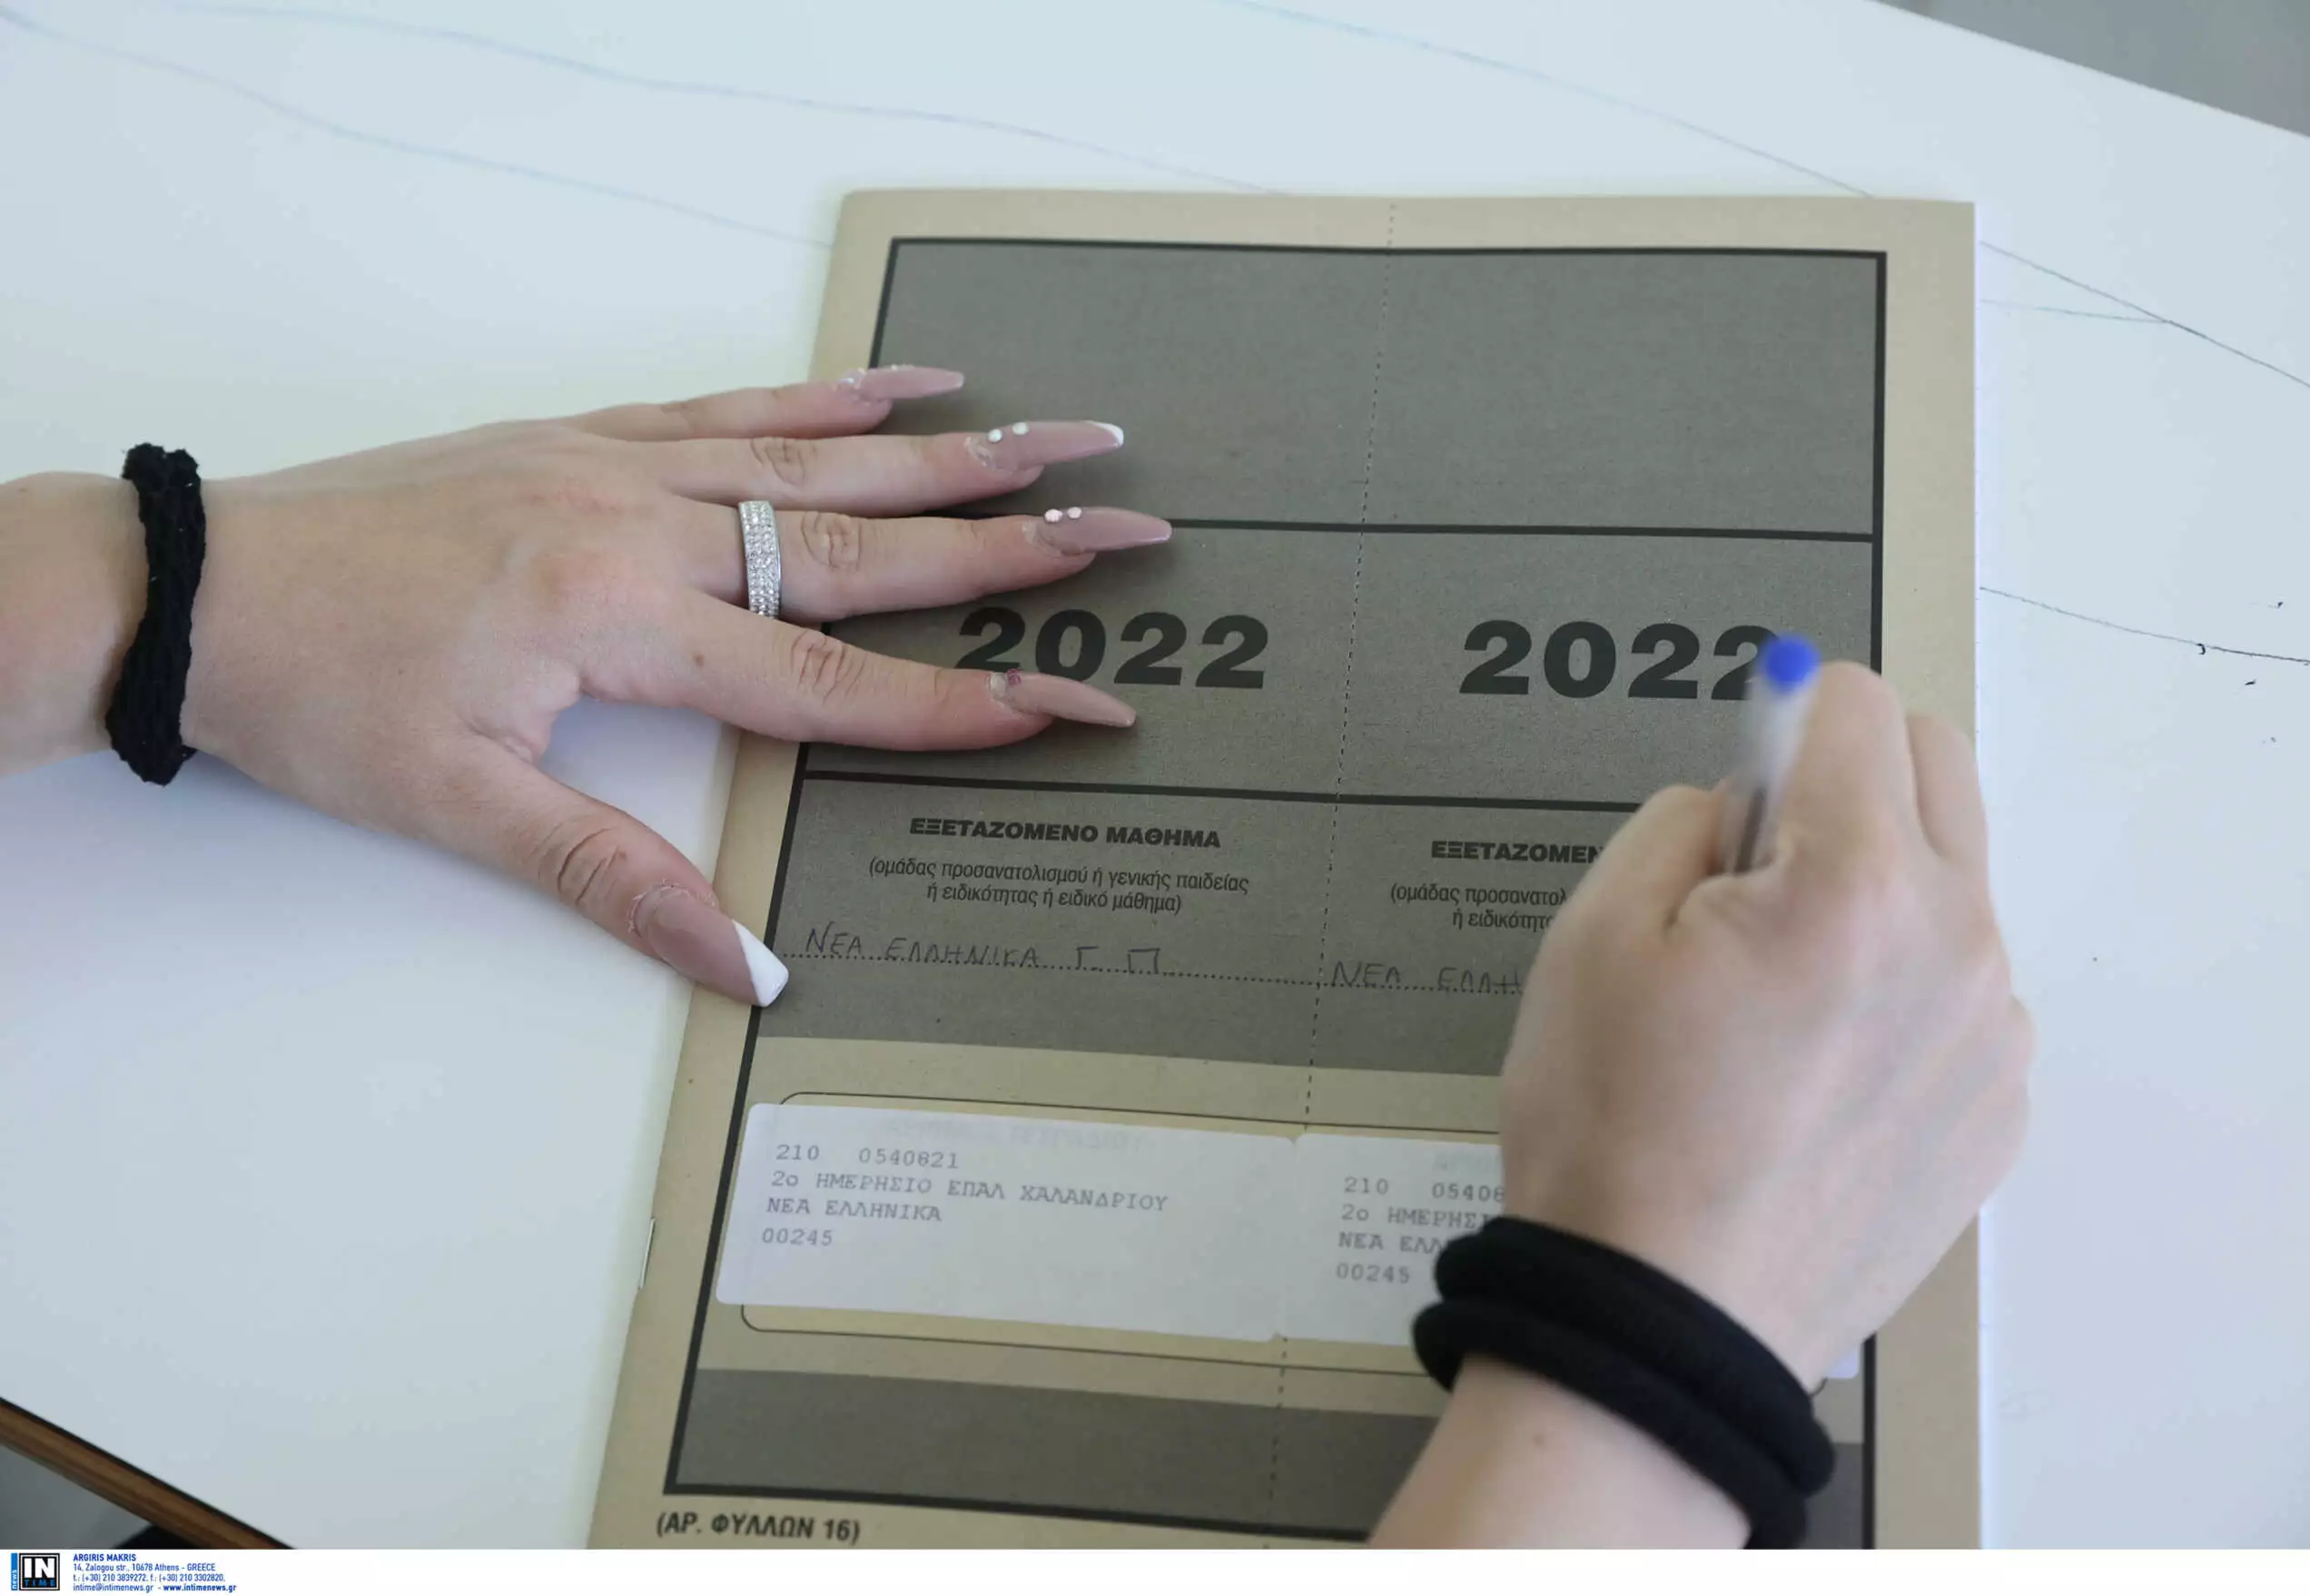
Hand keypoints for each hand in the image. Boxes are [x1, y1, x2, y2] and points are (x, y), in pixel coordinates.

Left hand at [151, 369, 1161, 1004]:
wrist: (197, 585)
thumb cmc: (319, 696)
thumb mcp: (459, 806)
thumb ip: (614, 882)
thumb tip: (742, 967)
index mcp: (622, 620)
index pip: (833, 680)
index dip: (964, 705)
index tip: (1079, 710)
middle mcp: (642, 524)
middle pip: (863, 543)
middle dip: (1009, 547)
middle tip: (1130, 531)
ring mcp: (618, 464)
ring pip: (817, 455)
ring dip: (952, 451)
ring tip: (1063, 438)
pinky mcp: (586, 436)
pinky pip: (734, 404)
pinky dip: (830, 394)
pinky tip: (906, 385)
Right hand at [1496, 663, 2030, 1383]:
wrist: (1664, 1321)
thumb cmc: (1612, 1129)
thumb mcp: (1591, 936)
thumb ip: (1680, 821)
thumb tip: (1745, 795)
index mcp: (1855, 882)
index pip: (1859, 706)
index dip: (1781, 718)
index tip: (1739, 787)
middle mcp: (1956, 941)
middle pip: (1940, 768)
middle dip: (1854, 776)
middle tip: (1759, 868)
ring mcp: (1989, 1033)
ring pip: (1955, 886)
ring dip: (1880, 892)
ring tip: (1779, 998)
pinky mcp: (1997, 1110)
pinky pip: (1962, 996)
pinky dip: (1901, 995)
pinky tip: (1813, 1075)